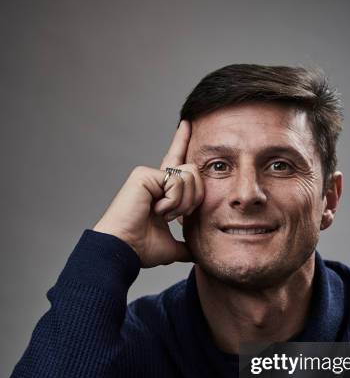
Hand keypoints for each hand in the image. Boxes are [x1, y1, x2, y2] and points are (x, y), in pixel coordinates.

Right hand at [93, 120, 203, 267]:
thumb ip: (185, 245)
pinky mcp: (144, 174)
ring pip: (189, 177)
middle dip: (193, 200)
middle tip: (172, 216)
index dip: (183, 142)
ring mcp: (149, 175)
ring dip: (181, 204)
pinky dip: (172, 202)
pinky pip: (176, 182)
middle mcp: (155, 178)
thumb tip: (196, 254)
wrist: (124, 250)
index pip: (177, 163)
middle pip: (194, 173)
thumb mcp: (171, 248)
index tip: (188, 123)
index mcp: (161, 191)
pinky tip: (155, 210)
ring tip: (161, 214)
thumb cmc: (141, 249)